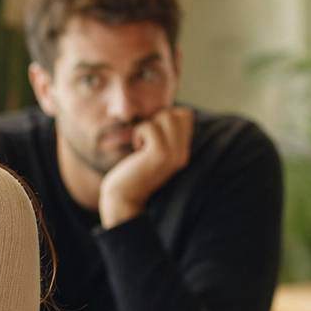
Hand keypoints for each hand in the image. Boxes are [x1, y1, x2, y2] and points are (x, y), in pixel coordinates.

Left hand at [98, 107, 193, 226]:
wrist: (123, 199)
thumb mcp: (150, 153)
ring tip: (141, 142)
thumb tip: (157, 112)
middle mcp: (181, 152)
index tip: (152, 132)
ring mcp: (172, 154)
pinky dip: (139, 132)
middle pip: (180, 113)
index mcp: (181, 151)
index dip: (167, 115)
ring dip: (149, 124)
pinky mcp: (158, 155)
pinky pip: (149, 127)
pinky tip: (136, 148)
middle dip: (159, 117)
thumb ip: (160, 136)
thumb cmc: (131, 174)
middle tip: (147, 136)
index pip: (186, 115)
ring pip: (167, 116)